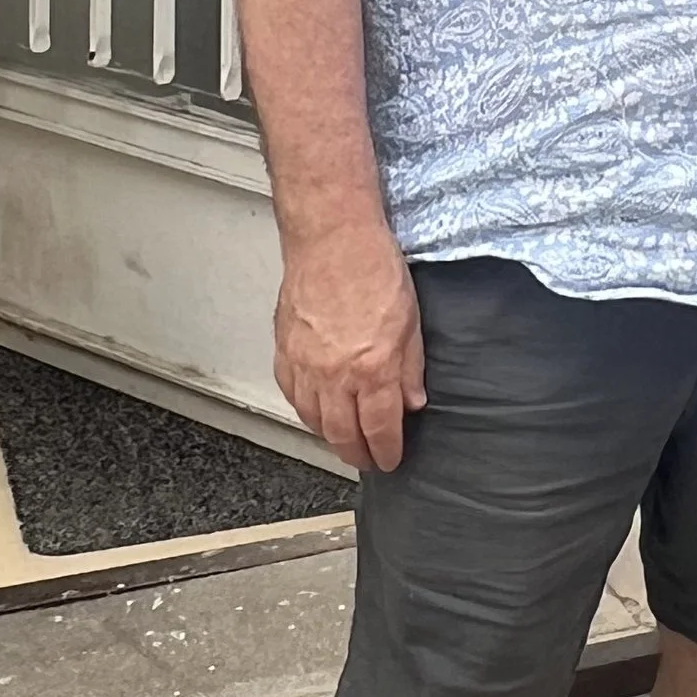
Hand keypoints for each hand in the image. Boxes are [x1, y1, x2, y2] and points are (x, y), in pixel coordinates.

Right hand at [273, 216, 426, 472]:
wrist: (332, 236)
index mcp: (372, 367)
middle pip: (342, 434)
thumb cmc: (372, 266)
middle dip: (356, 453)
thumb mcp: (411, 319)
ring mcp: (305, 364)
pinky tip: (315, 409)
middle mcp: (334, 374)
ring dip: (329, 436)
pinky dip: (304, 410)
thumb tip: (412, 401)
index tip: (390, 459)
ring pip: (313, 420)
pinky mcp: (284, 350)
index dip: (386, 451)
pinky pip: (291, 394)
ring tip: (344, 439)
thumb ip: (411, 367)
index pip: (380, 428)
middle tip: (367, 458)